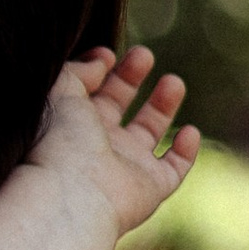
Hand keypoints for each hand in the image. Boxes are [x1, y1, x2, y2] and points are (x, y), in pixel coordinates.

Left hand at [30, 44, 197, 248]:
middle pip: (118, 107)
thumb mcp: (60, 90)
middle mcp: (98, 145)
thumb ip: (78, 69)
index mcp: (72, 124)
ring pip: (149, 133)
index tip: (108, 54)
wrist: (73, 195)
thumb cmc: (59, 143)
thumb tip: (101, 61)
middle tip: (144, 54)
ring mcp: (125, 167)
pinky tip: (189, 131)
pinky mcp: (151, 188)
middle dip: (131, 79)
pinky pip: (174, 169)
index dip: (100, 70)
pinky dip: (185, 152)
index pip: (90, 92)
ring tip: (173, 81)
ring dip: (163, 106)